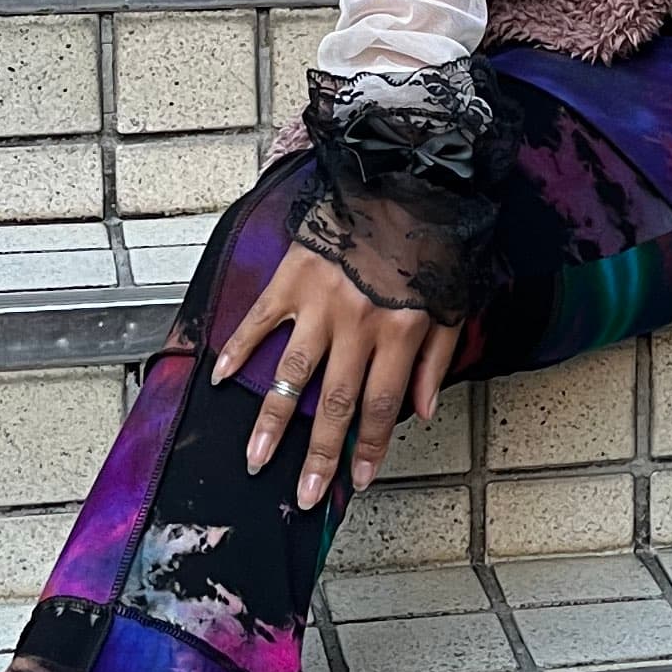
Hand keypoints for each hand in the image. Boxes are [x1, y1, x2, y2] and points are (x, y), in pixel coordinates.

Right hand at [212, 245, 459, 501]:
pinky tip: (221, 377)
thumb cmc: (432, 242)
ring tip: (256, 457)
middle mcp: (359, 324)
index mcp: (401, 333)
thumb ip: (436, 360)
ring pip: (292, 374)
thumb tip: (423, 412)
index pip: (382, 406)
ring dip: (272, 421)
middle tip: (305, 493)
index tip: (358, 480)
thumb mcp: (451, 303)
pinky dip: (239, 348)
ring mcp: (321, 302)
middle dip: (320, 454)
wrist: (405, 179)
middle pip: (336, 403)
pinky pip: (260, 319)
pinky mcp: (293, 277)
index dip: (371, 448)